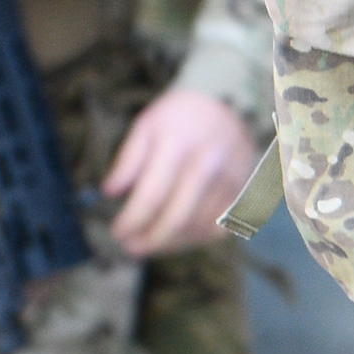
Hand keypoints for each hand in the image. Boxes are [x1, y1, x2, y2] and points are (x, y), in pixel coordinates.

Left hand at [102, 90, 262, 257]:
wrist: (227, 106)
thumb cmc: (178, 118)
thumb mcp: (146, 125)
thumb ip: (127, 159)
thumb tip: (110, 193)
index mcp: (179, 143)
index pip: (152, 196)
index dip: (131, 221)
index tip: (117, 232)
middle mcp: (208, 162)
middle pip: (177, 218)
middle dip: (150, 241)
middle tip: (130, 248)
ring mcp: (230, 179)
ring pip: (197, 228)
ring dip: (170, 243)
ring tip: (149, 242)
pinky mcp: (244, 191)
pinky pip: (219, 228)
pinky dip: (195, 239)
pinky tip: (178, 236)